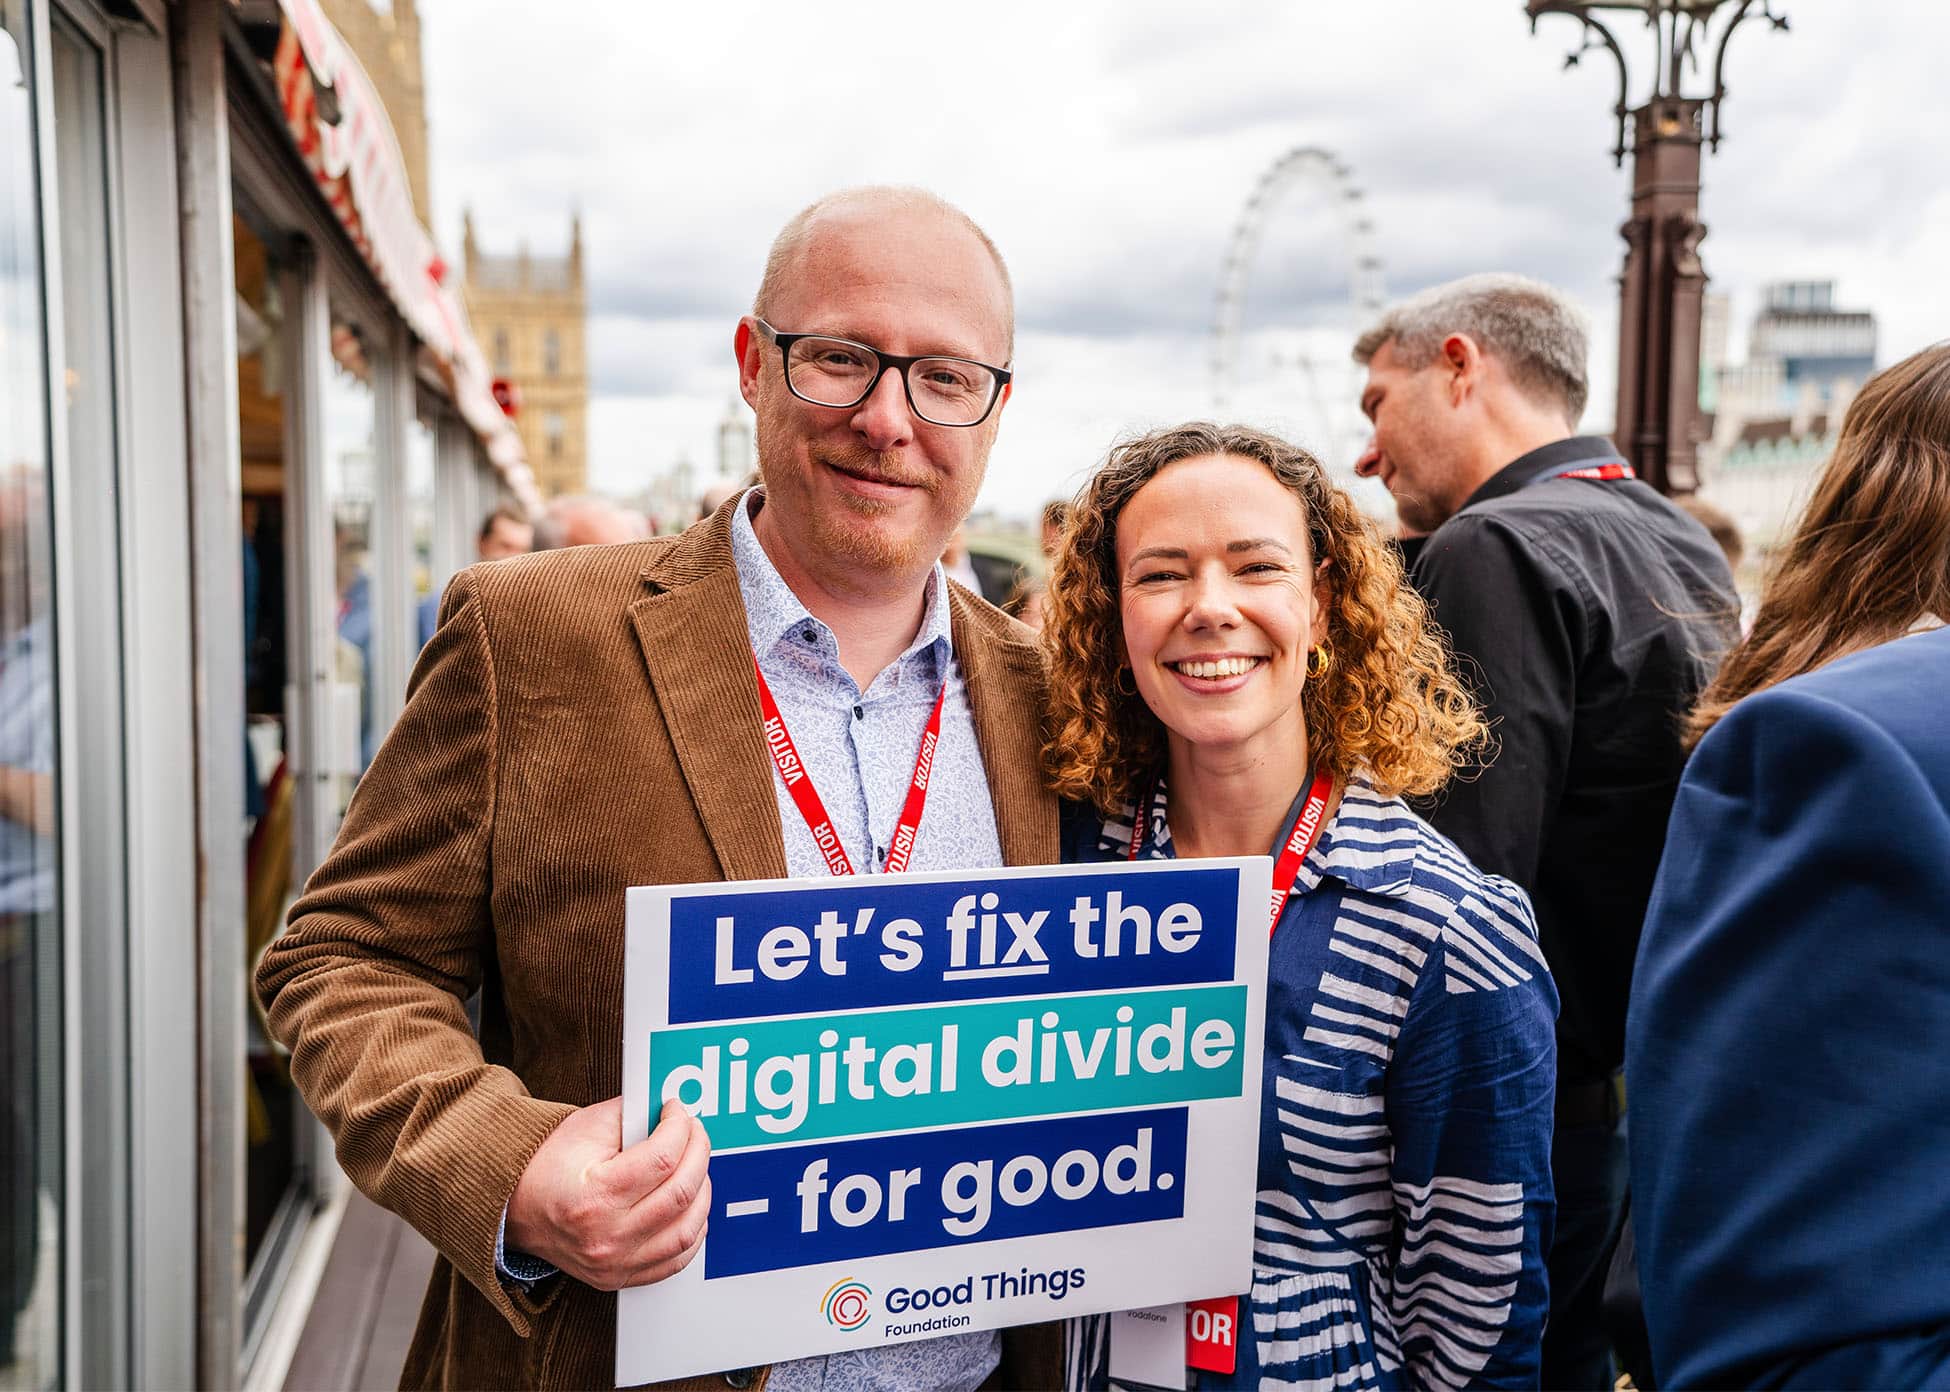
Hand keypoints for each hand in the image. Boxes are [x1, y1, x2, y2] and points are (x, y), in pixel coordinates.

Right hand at [505, 1096, 711, 1291]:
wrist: (515, 1208)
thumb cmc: (548, 1165)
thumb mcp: (586, 1126)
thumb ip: (633, 1113)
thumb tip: (672, 1109)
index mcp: (594, 1196)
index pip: (662, 1159)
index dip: (680, 1127)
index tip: (677, 1111)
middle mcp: (606, 1237)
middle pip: (681, 1193)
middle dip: (698, 1152)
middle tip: (694, 1132)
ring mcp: (614, 1263)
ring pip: (686, 1230)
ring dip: (702, 1192)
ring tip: (695, 1166)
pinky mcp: (619, 1277)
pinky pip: (675, 1260)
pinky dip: (692, 1231)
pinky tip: (691, 1206)